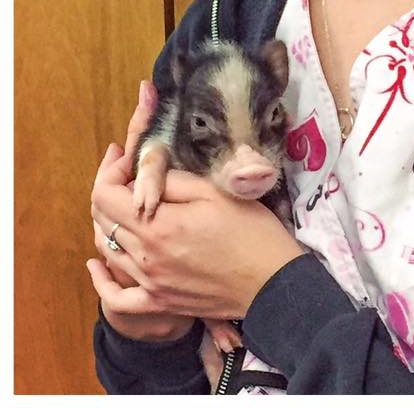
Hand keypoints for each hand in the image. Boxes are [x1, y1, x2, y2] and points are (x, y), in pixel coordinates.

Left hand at [91, 168, 304, 321]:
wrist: (272, 283)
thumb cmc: (251, 232)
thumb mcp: (215, 192)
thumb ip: (173, 181)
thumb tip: (144, 175)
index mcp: (157, 225)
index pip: (106, 194)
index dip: (110, 170)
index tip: (125, 156)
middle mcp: (144, 256)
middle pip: (102, 219)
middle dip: (109, 188)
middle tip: (126, 171)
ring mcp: (149, 283)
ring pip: (106, 249)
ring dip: (107, 222)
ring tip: (124, 203)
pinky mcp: (159, 302)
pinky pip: (116, 297)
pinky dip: (102, 281)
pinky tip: (97, 265)